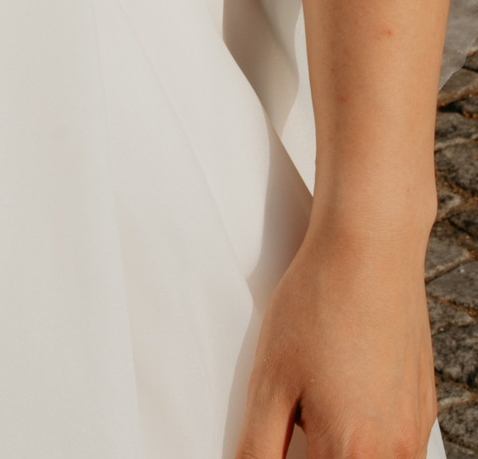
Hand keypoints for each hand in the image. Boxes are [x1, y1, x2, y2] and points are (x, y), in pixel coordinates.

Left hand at [234, 211, 435, 458]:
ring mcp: (416, 431)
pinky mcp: (425, 408)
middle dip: (320, 453)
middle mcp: (397, 453)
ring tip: (316, 412)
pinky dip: (369, 437)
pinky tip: (344, 395)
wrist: (372, 245)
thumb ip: (259, 448)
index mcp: (355, 453)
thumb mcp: (270, 381)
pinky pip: (397, 445)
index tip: (284, 440)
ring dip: (346, 451)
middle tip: (297, 424)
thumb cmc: (318, 303)